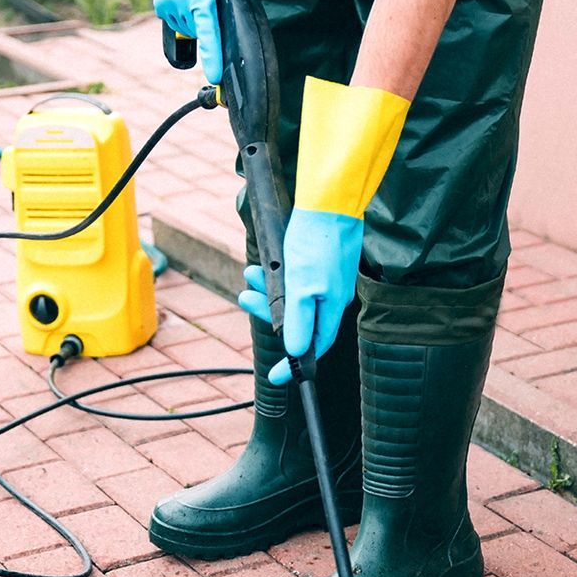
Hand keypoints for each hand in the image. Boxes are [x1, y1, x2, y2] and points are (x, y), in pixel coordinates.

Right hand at [154, 0, 253, 83]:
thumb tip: (249, 28)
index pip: (207, 33)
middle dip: (211, 24)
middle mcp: (180, 1)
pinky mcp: (160, 5)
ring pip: (188, 30)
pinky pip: (178, 23)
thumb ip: (245, 2)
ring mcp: (167, 4)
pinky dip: (186, 17)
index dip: (212, 57)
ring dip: (198, 21)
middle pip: (200, 33)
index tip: (213, 77)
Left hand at [237, 208, 362, 384]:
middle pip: (298, 320)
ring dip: (266, 290)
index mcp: (331, 307)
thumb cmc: (318, 240)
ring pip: (292, 296)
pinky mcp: (318, 260)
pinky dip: (275, 276)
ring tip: (248, 276)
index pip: (315, 347)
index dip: (296, 364)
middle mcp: (330, 296)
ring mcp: (325, 277)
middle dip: (267, 312)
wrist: (330, 199)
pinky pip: (293, 278)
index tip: (277, 378)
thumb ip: (299, 320)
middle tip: (245, 300)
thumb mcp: (302, 286)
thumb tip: (298, 353)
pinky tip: (263, 265)